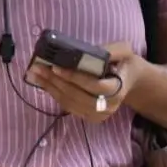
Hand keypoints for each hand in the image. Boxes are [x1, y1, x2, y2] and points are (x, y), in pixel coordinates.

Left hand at [26, 42, 143, 122]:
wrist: (130, 81)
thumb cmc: (125, 63)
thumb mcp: (125, 50)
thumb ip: (112, 50)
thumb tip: (88, 52)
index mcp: (118, 89)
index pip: (95, 86)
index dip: (75, 78)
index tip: (56, 66)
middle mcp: (108, 106)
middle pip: (78, 97)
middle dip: (56, 82)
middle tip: (38, 68)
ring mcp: (98, 115)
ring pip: (71, 104)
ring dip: (51, 89)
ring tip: (36, 74)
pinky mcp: (90, 117)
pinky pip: (69, 107)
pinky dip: (55, 95)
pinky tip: (44, 84)